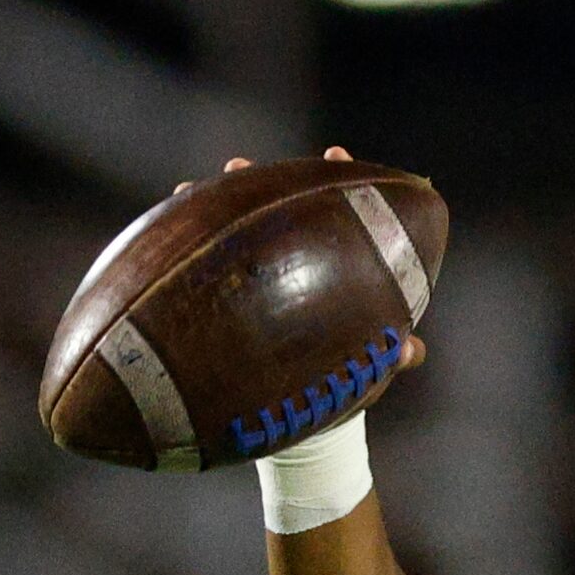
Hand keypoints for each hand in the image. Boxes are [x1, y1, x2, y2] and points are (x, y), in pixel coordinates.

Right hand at [183, 145, 426, 406]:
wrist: (305, 419)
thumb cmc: (345, 384)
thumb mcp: (369, 367)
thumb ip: (392, 355)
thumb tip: (410, 351)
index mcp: (345, 265)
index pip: (348, 209)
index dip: (342, 176)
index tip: (333, 154)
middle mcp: (302, 262)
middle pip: (285, 207)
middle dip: (261, 181)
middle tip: (237, 164)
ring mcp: (264, 276)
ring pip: (241, 229)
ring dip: (215, 205)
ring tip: (188, 189)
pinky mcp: (230, 298)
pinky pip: (206, 264)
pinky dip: (187, 244)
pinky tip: (164, 227)